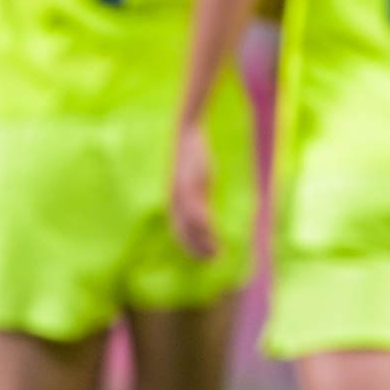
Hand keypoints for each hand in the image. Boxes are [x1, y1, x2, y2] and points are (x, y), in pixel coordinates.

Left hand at [170, 123, 218, 258]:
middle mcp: (175, 197)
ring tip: (215, 252)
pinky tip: (210, 231)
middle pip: (182, 229)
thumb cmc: (192, 151)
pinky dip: (202, 222)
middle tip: (211, 260)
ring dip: (201, 239)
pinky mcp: (189, 183)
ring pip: (189, 223)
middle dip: (195, 246)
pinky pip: (194, 207)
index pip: (178, 227)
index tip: (202, 256)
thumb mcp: (196, 174)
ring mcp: (181, 191)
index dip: (188, 244)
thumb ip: (198, 190)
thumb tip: (207, 204)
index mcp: (175, 197)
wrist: (187, 129)